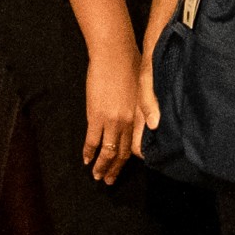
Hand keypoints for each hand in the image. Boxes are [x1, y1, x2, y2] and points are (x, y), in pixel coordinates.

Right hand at [83, 46, 154, 183]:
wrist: (114, 54)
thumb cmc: (131, 65)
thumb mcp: (144, 89)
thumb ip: (144, 107)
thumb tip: (148, 122)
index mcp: (140, 116)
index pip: (137, 145)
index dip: (132, 159)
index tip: (126, 166)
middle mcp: (128, 122)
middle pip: (122, 153)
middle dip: (115, 169)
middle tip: (109, 180)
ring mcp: (112, 121)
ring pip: (107, 151)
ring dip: (101, 166)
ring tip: (97, 176)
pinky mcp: (96, 116)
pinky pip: (92, 140)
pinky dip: (89, 152)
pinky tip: (86, 160)